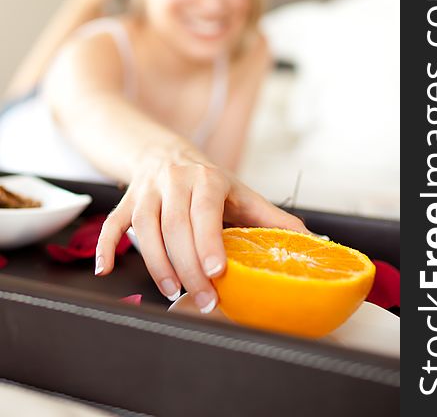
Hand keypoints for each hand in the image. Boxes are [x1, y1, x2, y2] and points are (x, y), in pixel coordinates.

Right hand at [95, 154, 308, 312]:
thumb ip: (274, 220)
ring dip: (155, 263)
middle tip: (202, 299)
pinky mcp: (127, 200)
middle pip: (175, 226)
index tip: (217, 271)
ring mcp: (148, 191)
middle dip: (188, 266)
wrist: (167, 153)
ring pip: (145, 228)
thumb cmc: (209, 181)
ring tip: (171, 291)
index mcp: (208, 180)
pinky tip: (105, 270)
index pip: (206, 212)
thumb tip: (316, 243)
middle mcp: (175, 182)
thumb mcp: (243, 194)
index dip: (209, 241)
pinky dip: (106, 245)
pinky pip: (113, 222)